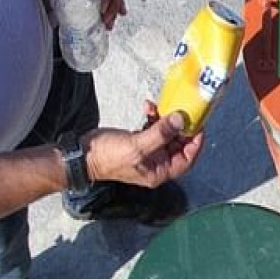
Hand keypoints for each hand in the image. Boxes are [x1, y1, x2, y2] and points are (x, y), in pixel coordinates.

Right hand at [81, 101, 203, 187]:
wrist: (81, 154)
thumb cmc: (107, 157)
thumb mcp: (137, 145)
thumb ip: (161, 133)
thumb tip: (181, 120)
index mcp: (160, 172)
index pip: (187, 159)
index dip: (195, 142)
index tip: (198, 124)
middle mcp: (157, 164)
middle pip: (178, 145)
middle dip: (180, 127)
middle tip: (182, 110)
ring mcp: (148, 153)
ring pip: (166, 135)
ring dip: (165, 120)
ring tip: (161, 106)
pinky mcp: (139, 143)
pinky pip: (152, 129)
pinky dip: (152, 118)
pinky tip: (148, 107)